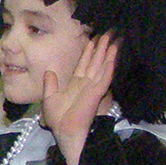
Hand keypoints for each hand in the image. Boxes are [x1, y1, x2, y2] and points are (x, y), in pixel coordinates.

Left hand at [42, 32, 118, 164]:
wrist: (64, 132)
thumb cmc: (58, 119)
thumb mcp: (49, 98)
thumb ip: (50, 85)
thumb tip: (49, 72)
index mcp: (76, 84)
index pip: (84, 64)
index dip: (89, 51)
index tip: (94, 39)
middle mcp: (86, 84)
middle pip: (96, 62)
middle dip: (102, 47)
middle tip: (110, 32)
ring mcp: (93, 88)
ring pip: (103, 66)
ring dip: (109, 53)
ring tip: (115, 39)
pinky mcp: (97, 93)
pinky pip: (104, 78)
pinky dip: (109, 67)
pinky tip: (114, 56)